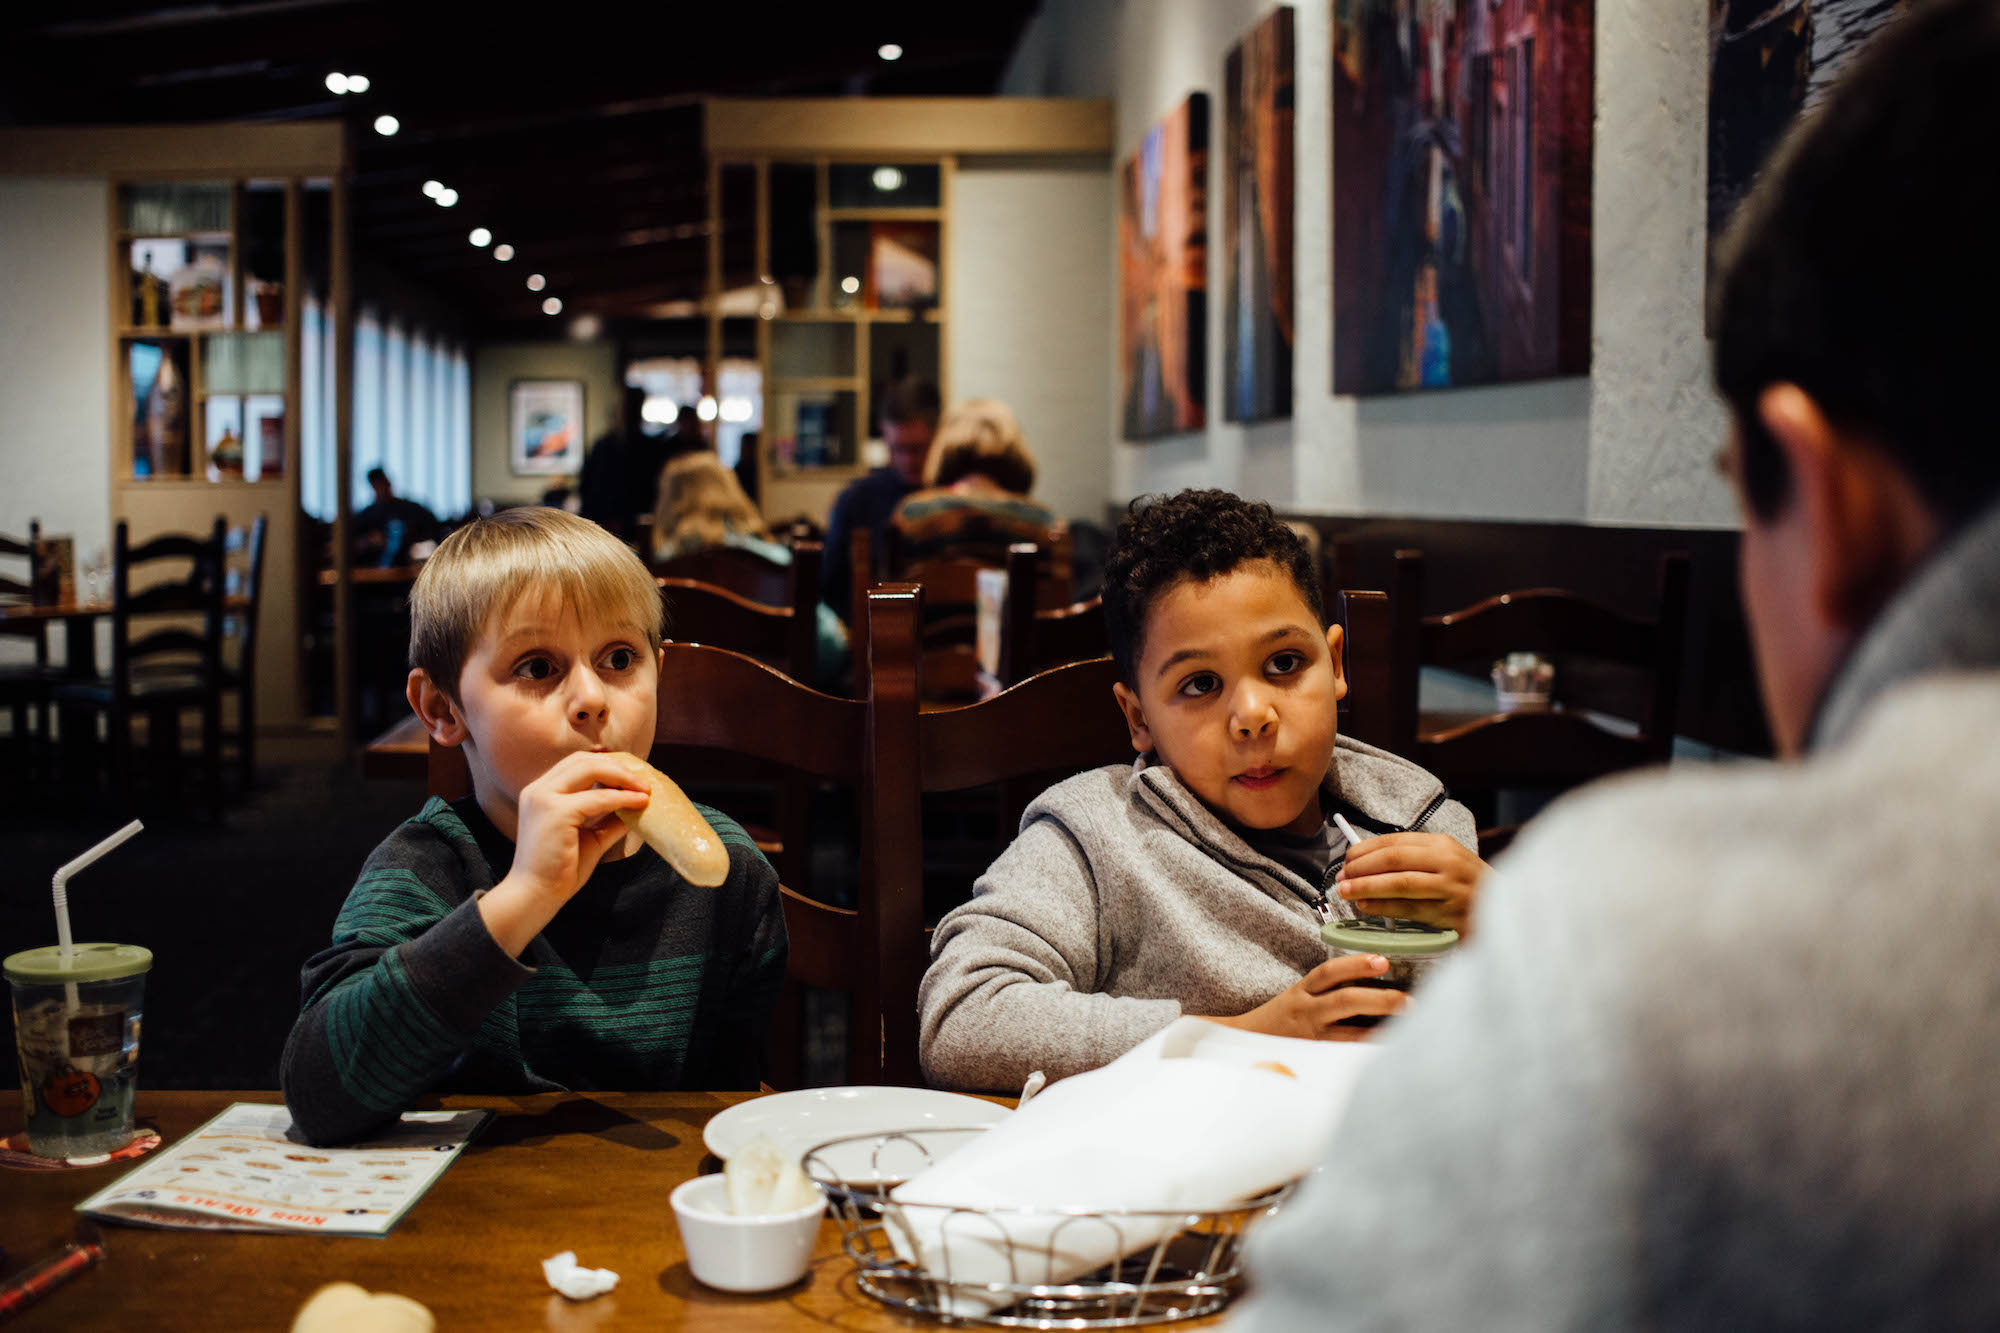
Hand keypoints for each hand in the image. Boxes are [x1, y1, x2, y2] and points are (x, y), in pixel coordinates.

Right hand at [480, 752, 649, 955]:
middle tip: (644, 781)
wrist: (535, 896)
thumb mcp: (590, 837)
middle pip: (584, 759)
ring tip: (644, 789)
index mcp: (541, 793)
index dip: (608, 765)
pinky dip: (621, 797)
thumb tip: (636, 806)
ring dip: (622, 776)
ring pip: (590, 769)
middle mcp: (538, 790)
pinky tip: (639, 803)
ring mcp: (543, 798)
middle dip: (618, 766)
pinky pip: (597, 797)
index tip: (634, 777)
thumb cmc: (560, 870)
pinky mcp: (555, 812)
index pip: (577, 763)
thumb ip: (609, 818)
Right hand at [1203, 955, 1406, 1040]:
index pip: (1328, 973)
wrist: (1245, 1044)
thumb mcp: (1296, 996)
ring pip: (1350, 1036)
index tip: (1382, 961)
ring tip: (1410, 1029)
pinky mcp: (1316, 1059)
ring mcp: (1312, 1039)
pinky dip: (1367, 1056)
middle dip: (1379, 1000)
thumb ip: (1326, 988)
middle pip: (1345, 1002)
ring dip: (1381, 1033)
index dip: (1355, 965)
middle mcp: (1307, 1013)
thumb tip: (1370, 974)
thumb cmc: (1279, 1019)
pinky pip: (1345, 1058)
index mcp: (1302, 992)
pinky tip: (1389, 1055)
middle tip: (1409, 1000)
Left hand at [1335, 831, 1487, 935]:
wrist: (1505, 910)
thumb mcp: (1445, 862)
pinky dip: (1384, 907)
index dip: (1365, 850)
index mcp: (1443, 844)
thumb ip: (1413, 859)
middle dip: (1362, 868)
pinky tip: (1368, 906)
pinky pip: (1409, 909)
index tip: (1346, 859)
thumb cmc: (1465, 886)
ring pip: (1400, 883)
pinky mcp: (1450, 912)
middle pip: (1394, 859)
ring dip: (1367, 887)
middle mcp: (1448, 861)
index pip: (1395, 841)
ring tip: (1347, 892)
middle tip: (1341, 877)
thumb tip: (1366, 860)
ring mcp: (1450, 887)